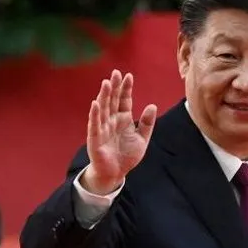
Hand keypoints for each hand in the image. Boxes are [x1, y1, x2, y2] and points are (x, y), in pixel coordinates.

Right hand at [83, 69, 157, 194]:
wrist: (116, 174)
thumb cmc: (127, 156)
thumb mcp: (142, 139)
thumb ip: (147, 123)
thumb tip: (152, 106)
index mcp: (123, 119)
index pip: (124, 100)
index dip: (126, 89)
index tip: (129, 76)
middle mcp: (112, 121)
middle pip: (113, 101)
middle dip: (114, 87)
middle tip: (116, 73)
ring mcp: (103, 128)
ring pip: (103, 109)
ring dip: (104, 96)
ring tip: (106, 83)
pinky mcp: (95, 139)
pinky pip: (94, 125)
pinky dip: (95, 114)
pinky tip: (95, 104)